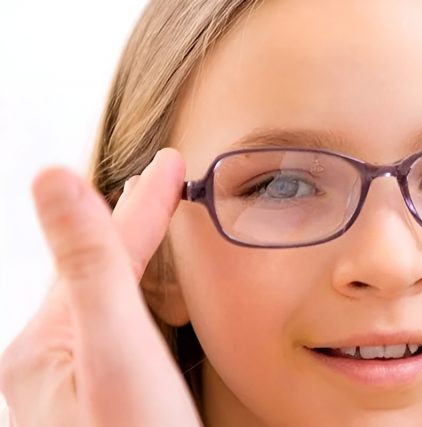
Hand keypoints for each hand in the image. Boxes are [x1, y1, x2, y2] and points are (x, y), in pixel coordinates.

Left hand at [0, 149, 199, 425]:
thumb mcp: (116, 352)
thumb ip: (93, 267)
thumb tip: (51, 177)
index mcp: (41, 345)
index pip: (100, 252)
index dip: (143, 206)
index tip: (172, 163)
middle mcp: (44, 368)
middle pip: (94, 275)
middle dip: (131, 227)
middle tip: (160, 182)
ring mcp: (69, 394)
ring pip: (103, 308)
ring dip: (130, 265)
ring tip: (147, 233)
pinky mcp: (99, 414)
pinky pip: (114, 340)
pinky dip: (133, 310)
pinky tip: (142, 317)